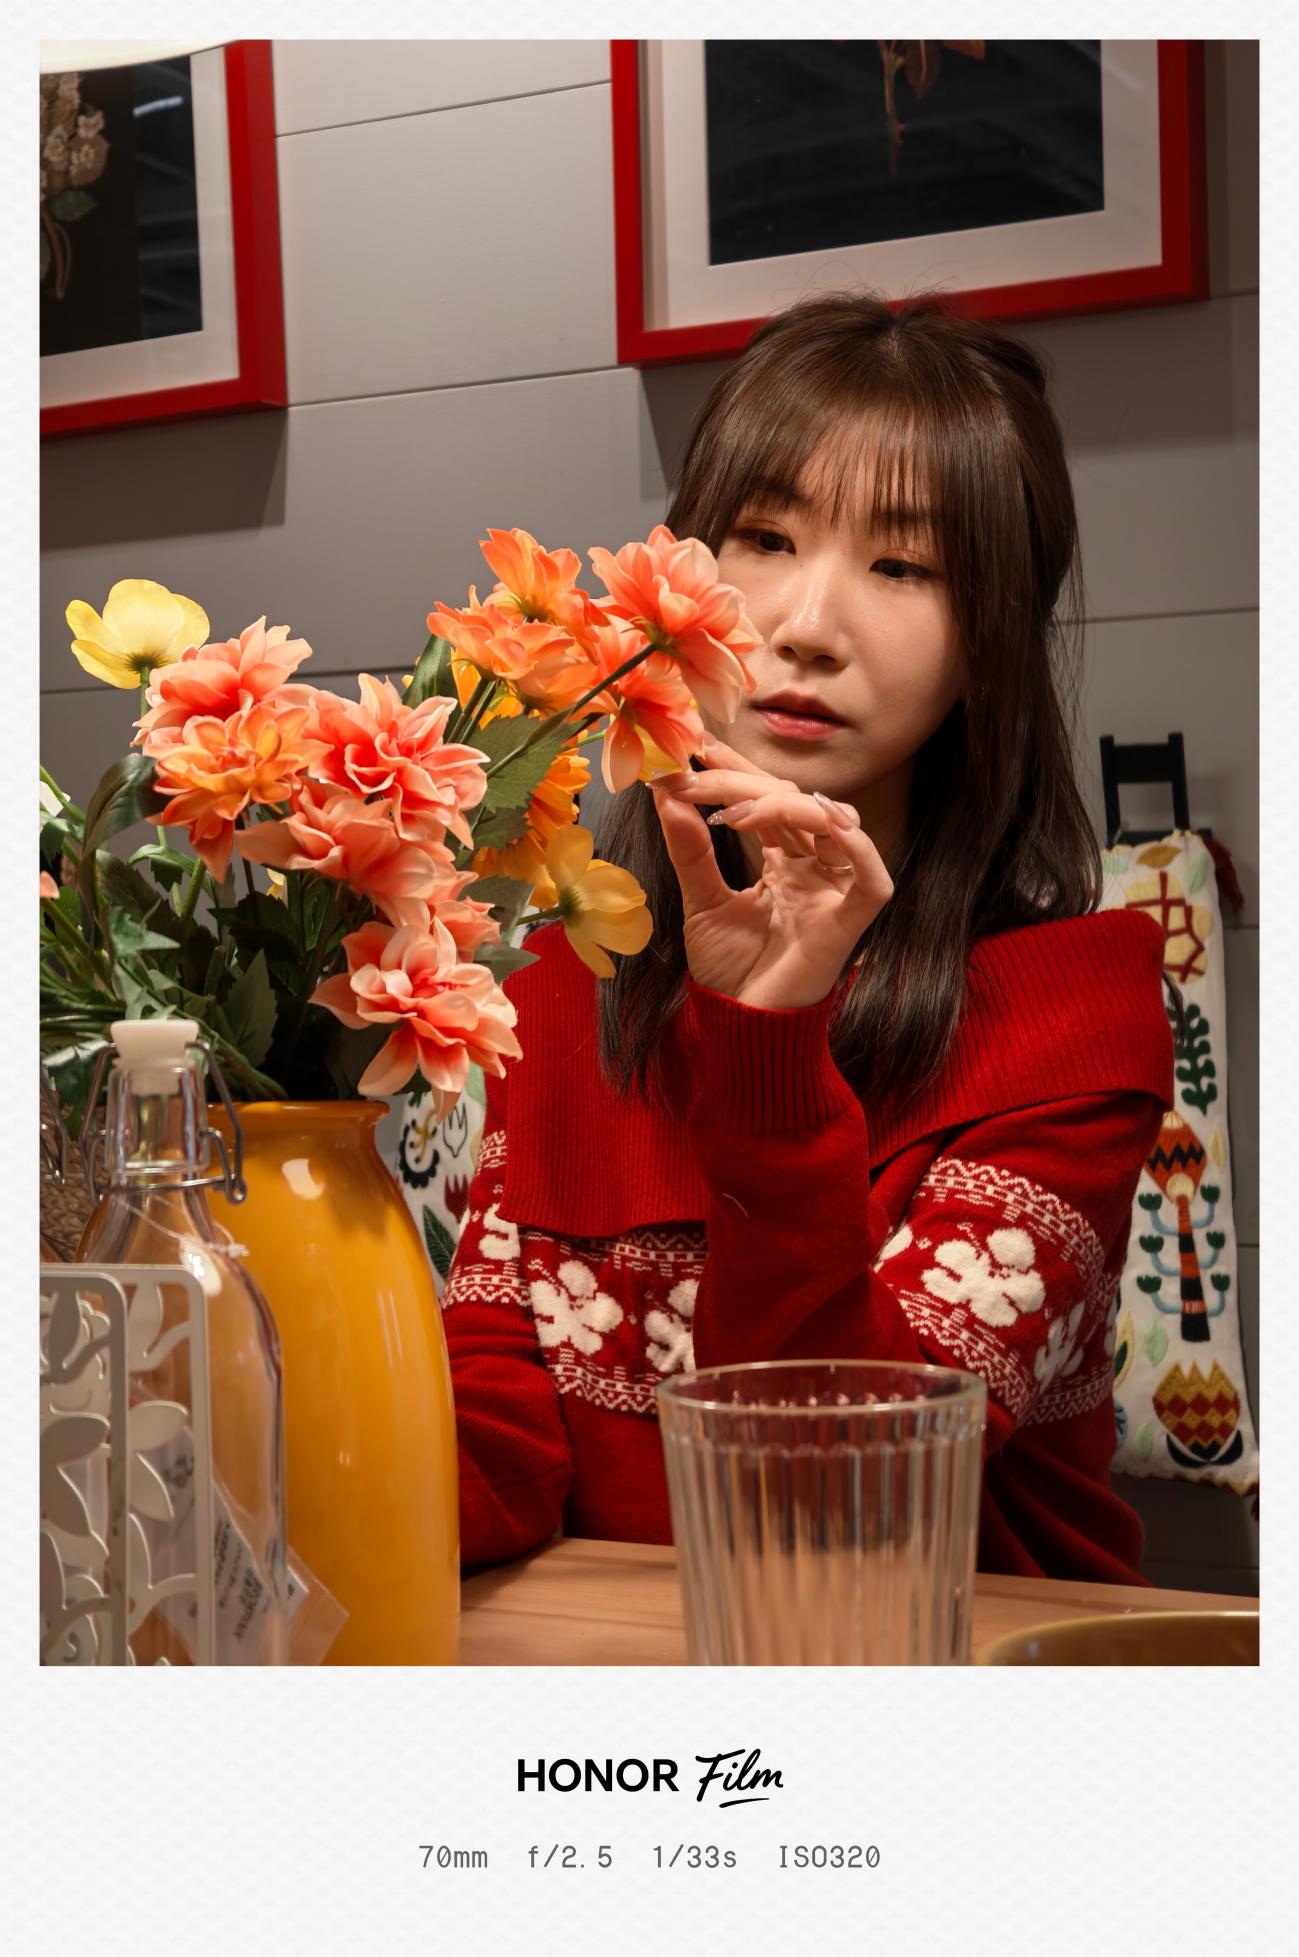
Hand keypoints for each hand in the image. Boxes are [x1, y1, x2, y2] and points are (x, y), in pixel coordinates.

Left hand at [651, 734, 893, 1008]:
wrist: (741, 1027)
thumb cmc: (728, 971)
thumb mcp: (700, 901)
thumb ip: (689, 850)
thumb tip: (664, 793)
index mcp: (786, 862)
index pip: (769, 800)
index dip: (738, 770)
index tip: (699, 746)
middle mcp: (816, 868)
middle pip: (795, 802)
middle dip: (744, 782)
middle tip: (696, 772)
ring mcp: (836, 891)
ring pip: (833, 824)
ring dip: (786, 806)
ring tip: (734, 811)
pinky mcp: (853, 921)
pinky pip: (871, 875)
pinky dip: (854, 844)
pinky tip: (819, 820)